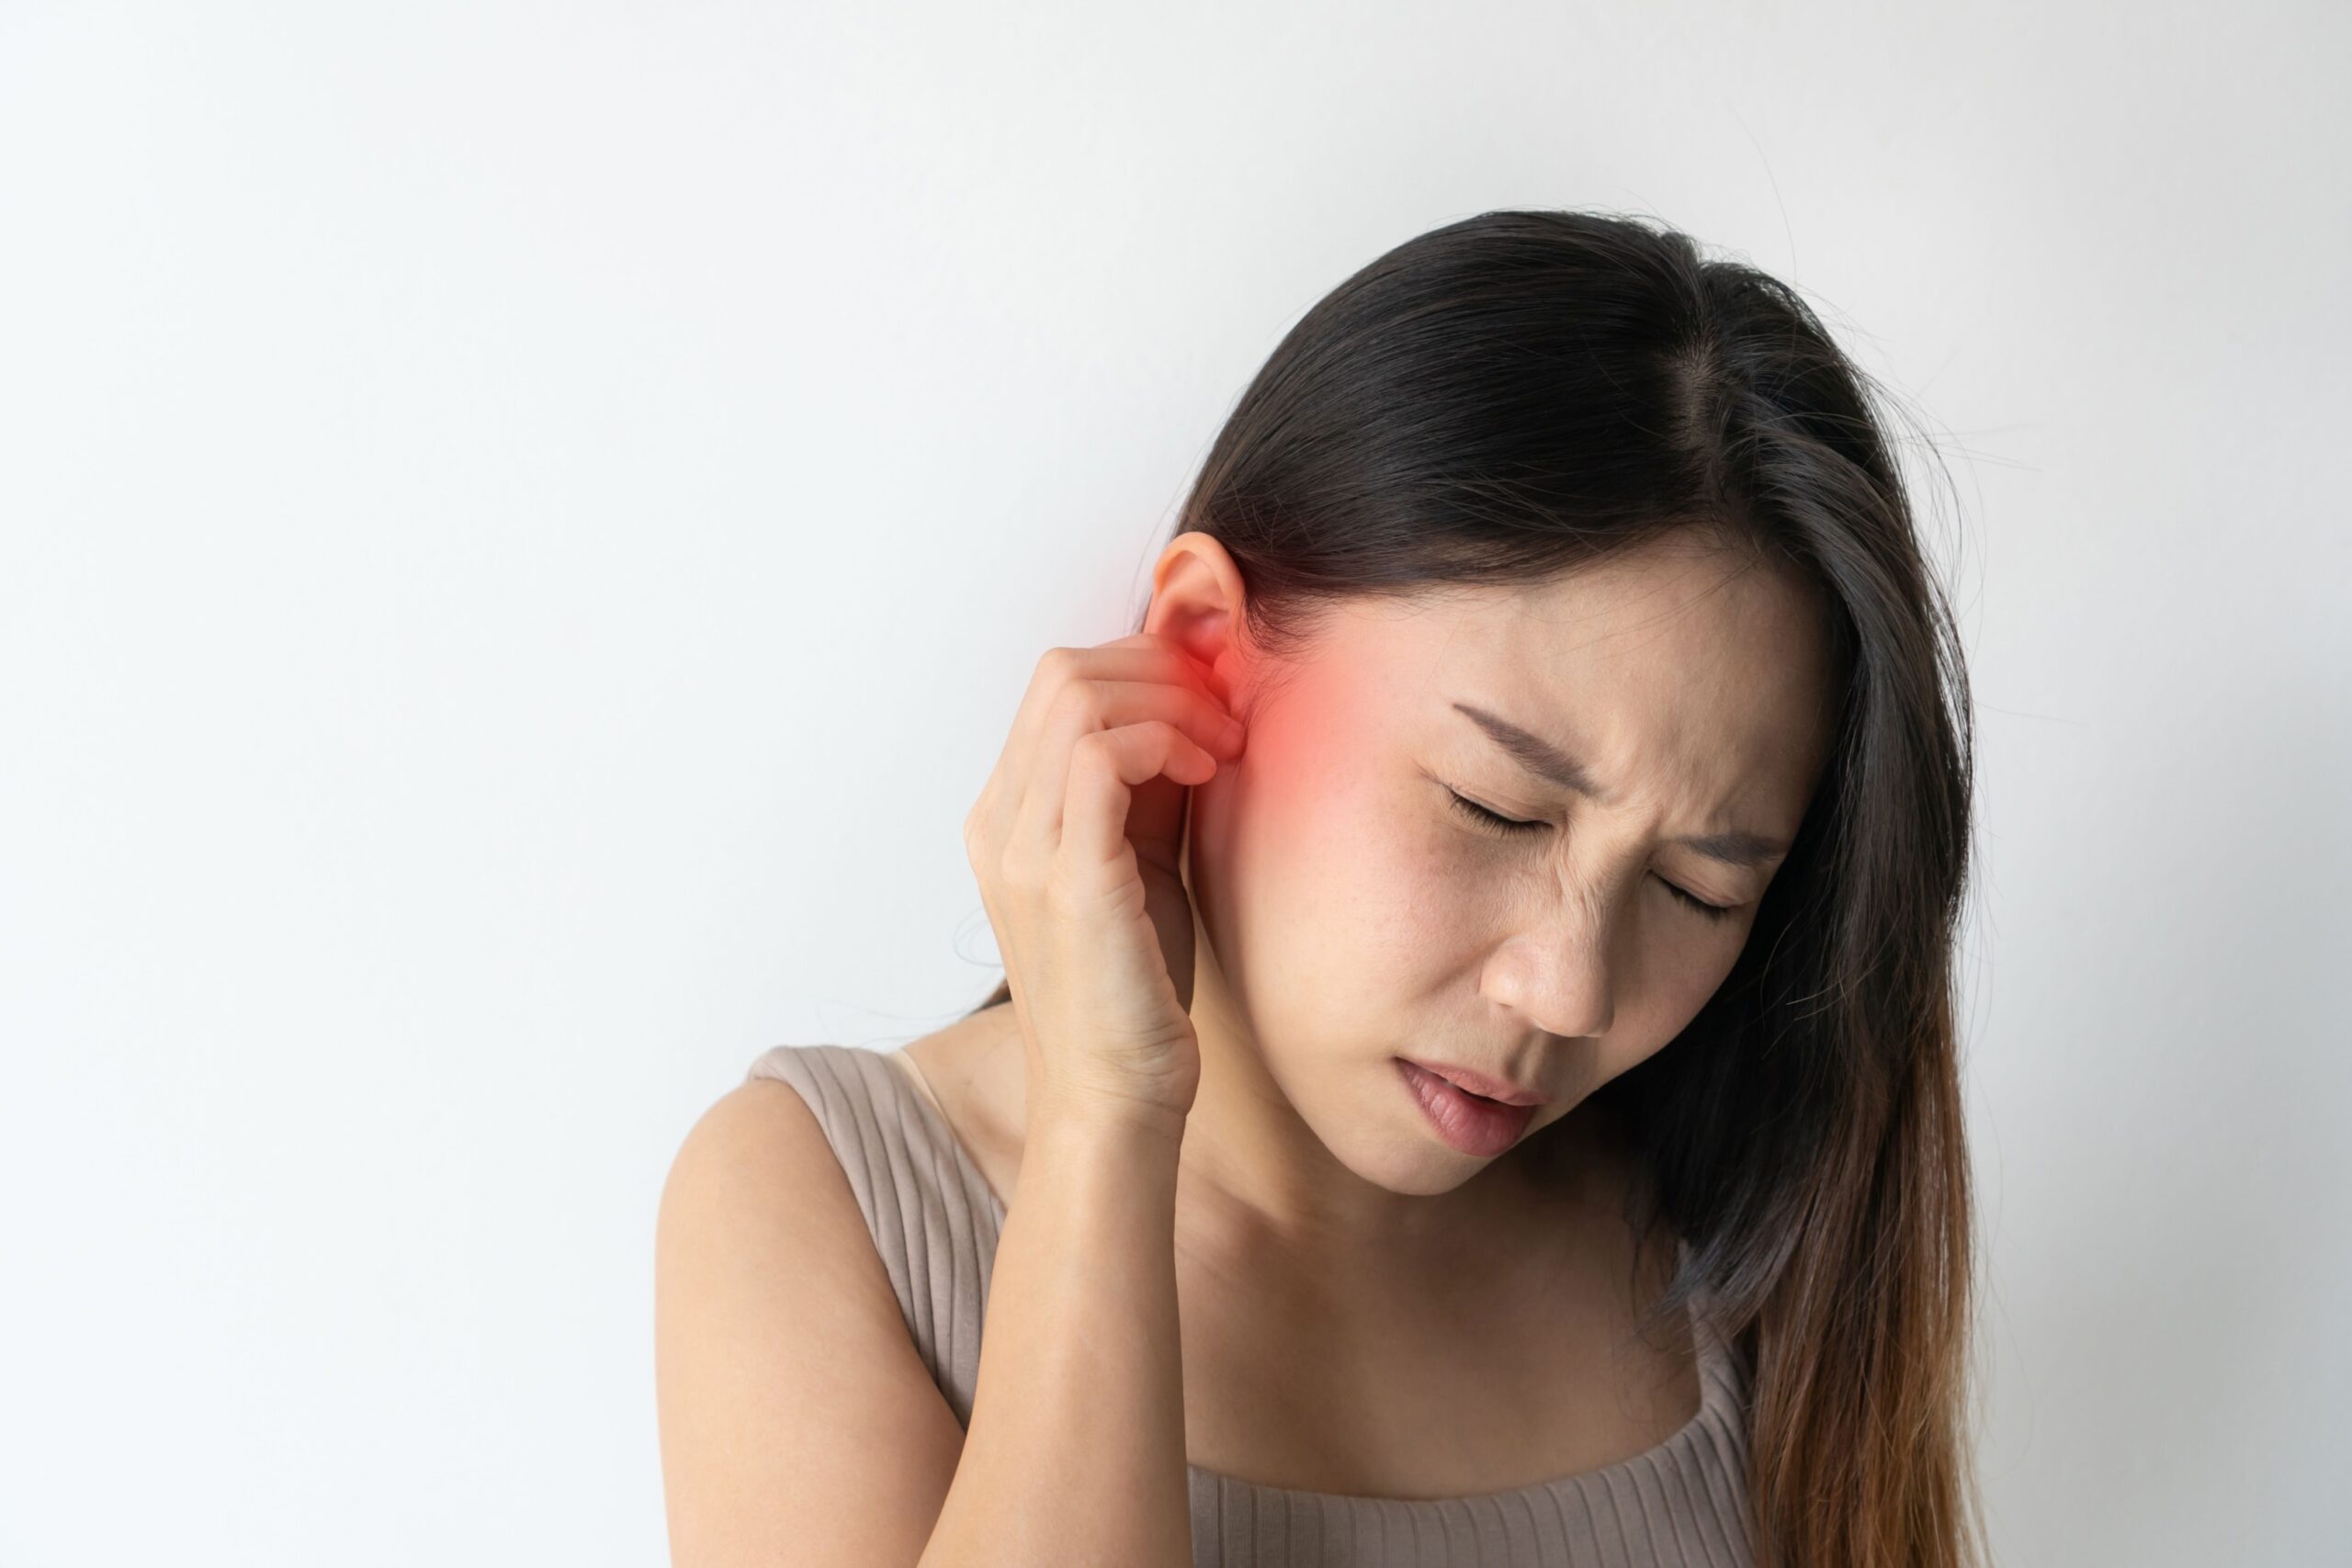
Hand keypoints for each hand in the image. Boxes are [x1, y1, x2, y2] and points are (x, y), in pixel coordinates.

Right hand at [962, 631, 1245, 1128]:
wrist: (1112, 1098)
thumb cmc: (1132, 994)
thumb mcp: (1140, 867)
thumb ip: (1149, 791)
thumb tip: (1193, 712)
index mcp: (1008, 818)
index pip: (1059, 684)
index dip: (1145, 668)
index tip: (1213, 700)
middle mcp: (1000, 824)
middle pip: (1062, 672)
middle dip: (1160, 669)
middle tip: (1226, 713)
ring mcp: (1022, 849)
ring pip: (1078, 695)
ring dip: (1171, 700)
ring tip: (1223, 745)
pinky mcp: (1065, 878)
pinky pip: (1100, 753)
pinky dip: (1164, 739)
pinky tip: (1206, 772)